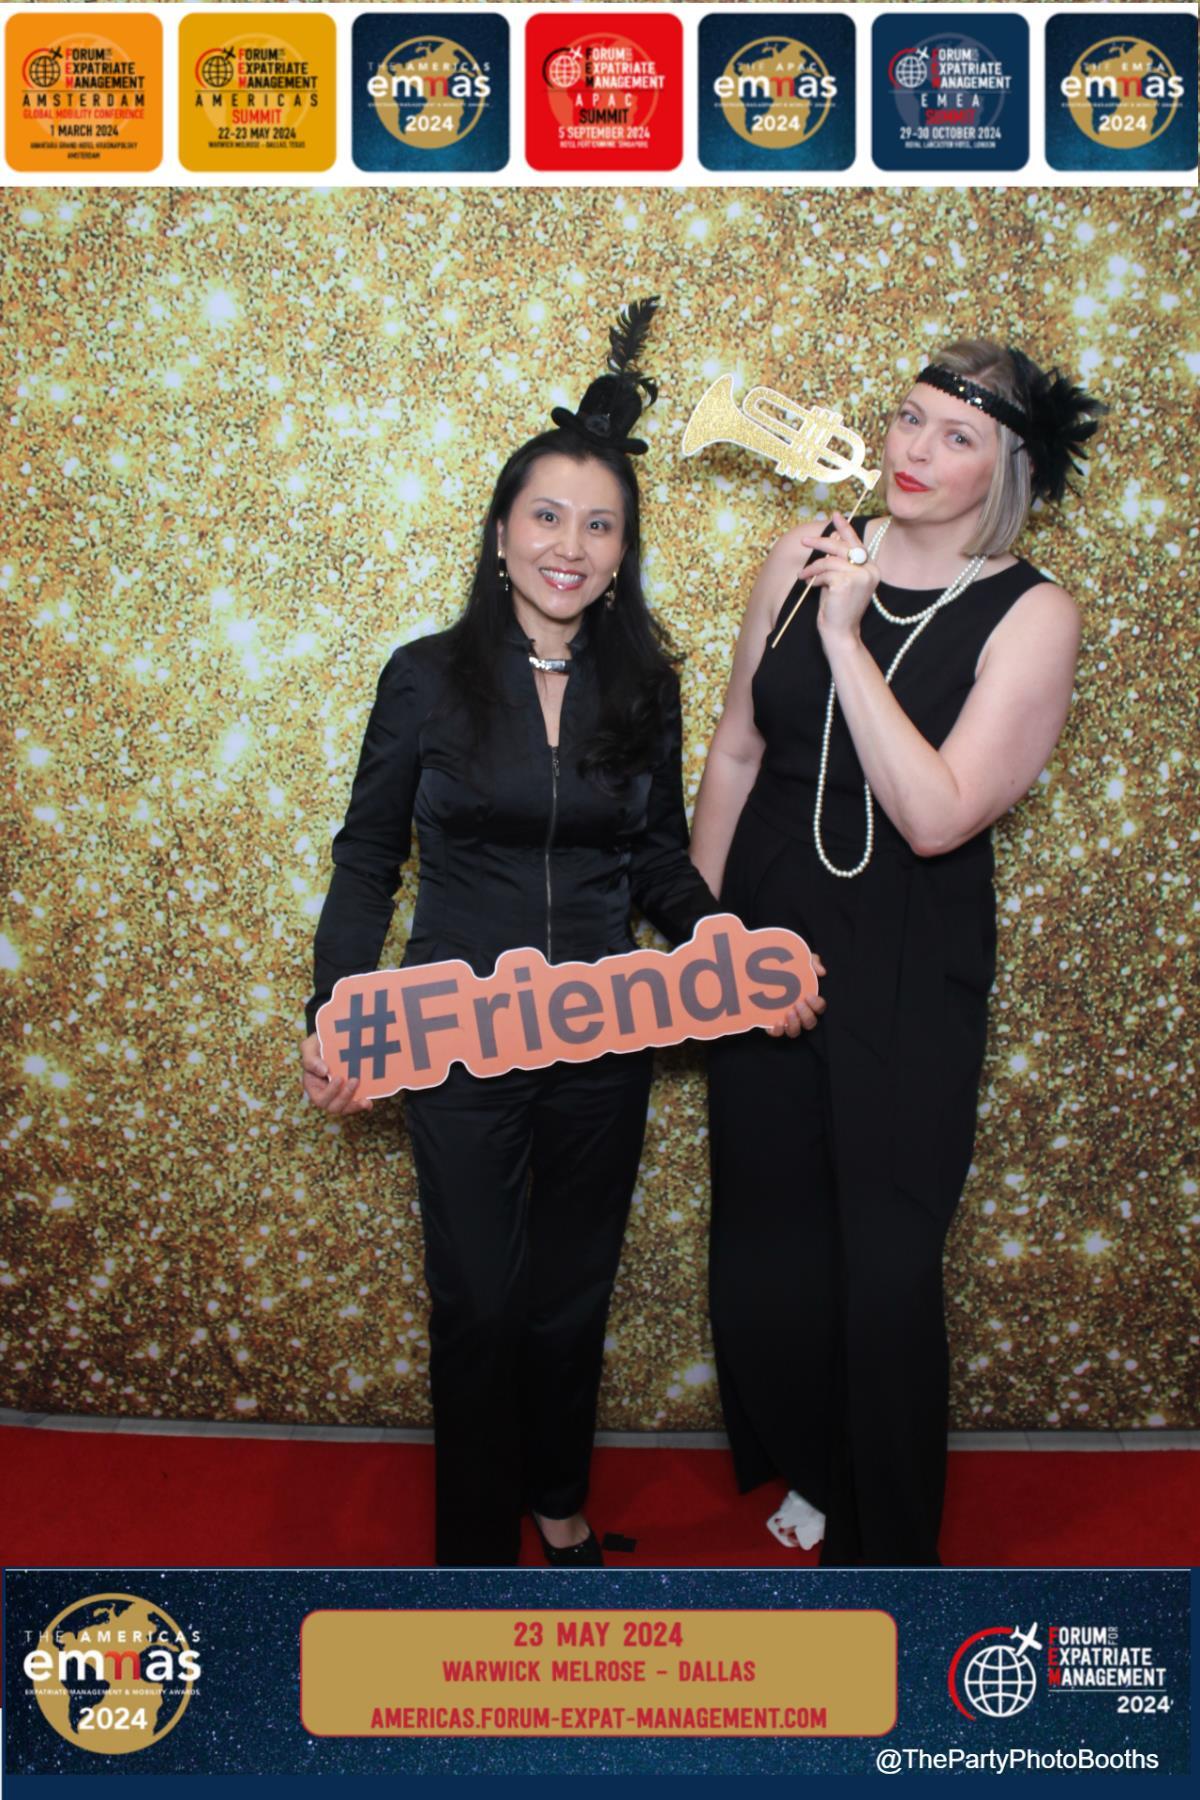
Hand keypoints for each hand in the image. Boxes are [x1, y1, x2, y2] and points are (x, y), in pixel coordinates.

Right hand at [301, 1031, 373, 1114]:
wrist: (332, 1041)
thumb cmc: (318, 1046)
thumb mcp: (309, 1048)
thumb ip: (311, 1059)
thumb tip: (324, 1071)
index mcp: (313, 1087)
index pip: (320, 1098)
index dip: (330, 1092)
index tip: (339, 1078)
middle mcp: (326, 1095)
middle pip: (334, 1107)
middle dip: (345, 1097)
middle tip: (355, 1080)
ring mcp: (340, 1095)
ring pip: (346, 1108)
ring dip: (355, 1105)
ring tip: (365, 1100)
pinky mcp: (353, 1093)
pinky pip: (356, 1104)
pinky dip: (363, 1105)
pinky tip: (369, 1102)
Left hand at [764, 954, 826, 1037]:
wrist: (762, 969)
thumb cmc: (788, 967)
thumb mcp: (801, 960)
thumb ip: (813, 962)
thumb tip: (821, 971)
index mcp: (809, 1001)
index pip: (820, 1008)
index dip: (817, 1005)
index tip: (809, 995)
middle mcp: (800, 1014)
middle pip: (810, 1023)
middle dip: (806, 1015)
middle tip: (798, 1004)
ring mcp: (786, 1020)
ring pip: (795, 1031)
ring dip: (795, 1024)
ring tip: (789, 1012)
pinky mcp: (772, 1023)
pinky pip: (777, 1034)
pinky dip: (778, 1031)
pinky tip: (777, 1022)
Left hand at [796, 512, 879, 643]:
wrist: (840, 633)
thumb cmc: (837, 609)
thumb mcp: (838, 580)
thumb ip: (837, 561)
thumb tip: (832, 537)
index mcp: (871, 569)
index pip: (857, 543)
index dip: (845, 528)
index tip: (835, 515)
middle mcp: (870, 570)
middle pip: (842, 547)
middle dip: (821, 543)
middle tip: (804, 542)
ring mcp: (861, 576)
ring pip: (830, 561)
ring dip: (813, 568)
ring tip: (803, 576)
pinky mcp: (848, 582)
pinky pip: (825, 572)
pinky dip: (814, 577)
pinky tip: (810, 586)